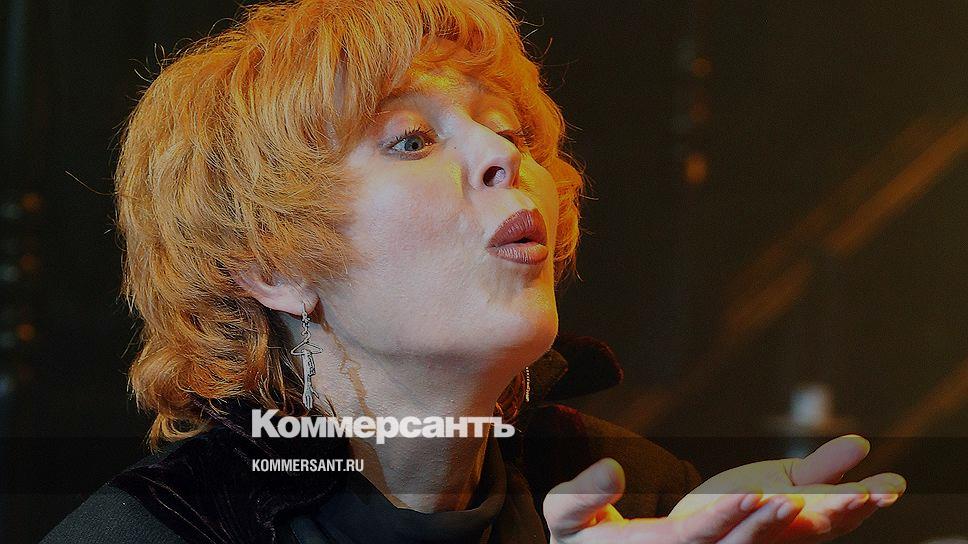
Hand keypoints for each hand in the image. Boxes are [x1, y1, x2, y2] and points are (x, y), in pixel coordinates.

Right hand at [542, 435, 904, 542]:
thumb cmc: (587, 540)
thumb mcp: (570, 520)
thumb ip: (581, 497)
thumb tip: (610, 470)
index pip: (699, 538)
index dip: (728, 519)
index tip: (757, 496)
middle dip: (778, 523)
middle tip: (806, 499)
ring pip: (785, 541)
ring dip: (831, 518)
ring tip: (873, 493)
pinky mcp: (748, 537)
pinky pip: (795, 529)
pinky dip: (835, 509)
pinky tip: (874, 486)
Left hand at [673, 435, 905, 541]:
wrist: (684, 531)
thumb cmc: (742, 506)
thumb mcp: (787, 483)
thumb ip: (823, 468)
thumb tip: (863, 444)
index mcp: (802, 526)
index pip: (839, 516)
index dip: (865, 503)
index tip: (893, 486)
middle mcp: (776, 538)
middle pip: (809, 529)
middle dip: (837, 512)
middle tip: (864, 494)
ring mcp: (737, 541)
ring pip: (761, 534)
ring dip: (780, 517)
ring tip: (796, 499)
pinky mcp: (695, 535)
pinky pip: (711, 526)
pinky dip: (729, 512)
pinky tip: (748, 495)